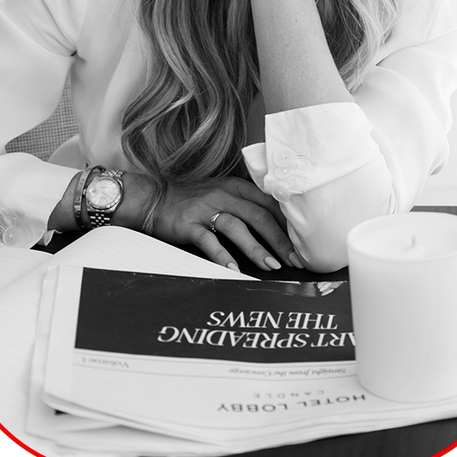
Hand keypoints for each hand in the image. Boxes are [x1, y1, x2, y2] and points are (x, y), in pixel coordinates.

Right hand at [115, 173, 302, 272]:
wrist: (154, 198)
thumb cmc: (193, 200)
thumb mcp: (222, 193)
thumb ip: (246, 205)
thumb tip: (277, 228)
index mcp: (235, 186)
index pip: (268, 203)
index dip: (287, 224)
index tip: (302, 243)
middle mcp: (223, 194)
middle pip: (258, 217)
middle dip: (280, 240)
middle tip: (295, 260)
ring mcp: (205, 209)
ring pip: (237, 228)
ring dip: (257, 249)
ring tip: (272, 266)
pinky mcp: (189, 224)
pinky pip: (209, 241)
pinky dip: (223, 256)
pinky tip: (234, 270)